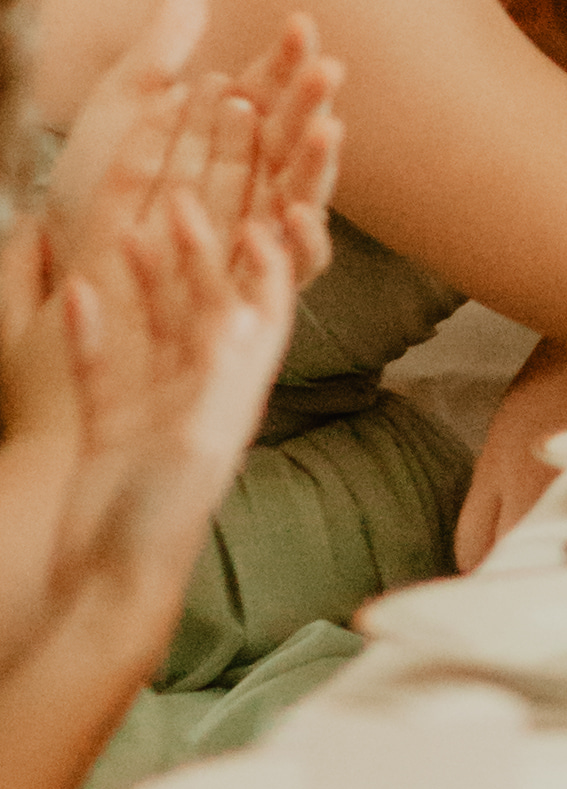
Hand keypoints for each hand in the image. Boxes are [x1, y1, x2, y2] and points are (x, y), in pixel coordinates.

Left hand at [39, 1, 338, 318]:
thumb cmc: (86, 201)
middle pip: (294, 138)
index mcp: (228, 135)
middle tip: (325, 70)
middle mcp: (254, 181)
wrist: (63, 277)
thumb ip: (157, 54)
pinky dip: (305, 242)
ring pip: (306, 194)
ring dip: (319, 163)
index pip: (270, 90)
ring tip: (326, 129)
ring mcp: (259, 232)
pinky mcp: (255, 286)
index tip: (298, 23)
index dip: (287, 59)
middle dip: (312, 103)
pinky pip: (298, 268)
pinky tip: (297, 212)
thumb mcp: (118, 113)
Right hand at [47, 194, 293, 628]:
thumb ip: (216, 375)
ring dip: (143, 283)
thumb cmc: (162, 519)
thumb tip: (238, 309)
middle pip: (205, 309)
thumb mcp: (197, 440)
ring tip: (128, 233)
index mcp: (236, 394)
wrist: (106, 582)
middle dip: (198, 256)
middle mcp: (199, 393)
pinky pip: (98, 363)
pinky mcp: (105, 424)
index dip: (268, 268)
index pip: (264, 317)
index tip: (259, 223)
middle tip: (182, 206)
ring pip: (151, 328)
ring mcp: (151, 405)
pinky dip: (89, 329)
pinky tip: (77, 293)